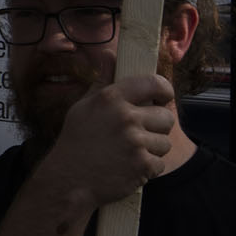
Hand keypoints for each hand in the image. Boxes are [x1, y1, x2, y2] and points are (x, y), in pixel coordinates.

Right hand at [38, 66, 173, 208]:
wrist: (69, 180)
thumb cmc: (76, 140)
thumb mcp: (83, 106)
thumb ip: (103, 81)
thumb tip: (109, 55)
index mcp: (111, 98)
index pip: (154, 84)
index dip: (164, 90)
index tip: (162, 97)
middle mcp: (125, 117)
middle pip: (166, 117)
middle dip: (157, 126)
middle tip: (142, 133)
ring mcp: (135, 142)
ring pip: (164, 142)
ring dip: (153, 149)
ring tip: (131, 152)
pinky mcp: (142, 165)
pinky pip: (160, 163)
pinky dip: (149, 168)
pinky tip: (130, 167)